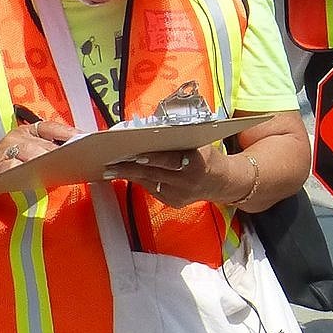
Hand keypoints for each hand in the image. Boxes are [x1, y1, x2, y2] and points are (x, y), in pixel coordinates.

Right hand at [0, 117, 82, 199]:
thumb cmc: (7, 163)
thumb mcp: (26, 152)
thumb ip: (47, 151)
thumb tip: (77, 156)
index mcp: (26, 131)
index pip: (51, 127)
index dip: (69, 132)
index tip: (87, 138)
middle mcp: (16, 137)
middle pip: (45, 144)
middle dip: (64, 153)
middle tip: (82, 159)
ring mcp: (5, 151)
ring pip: (33, 156)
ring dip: (50, 163)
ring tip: (67, 168)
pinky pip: (17, 170)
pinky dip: (30, 175)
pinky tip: (42, 179)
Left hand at [104, 145, 247, 208]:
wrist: (221, 181)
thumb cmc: (206, 154)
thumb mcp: (199, 142)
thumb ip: (177, 137)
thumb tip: (149, 129)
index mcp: (197, 162)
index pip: (171, 160)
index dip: (153, 158)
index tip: (135, 154)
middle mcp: (189, 181)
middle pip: (155, 173)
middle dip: (130, 168)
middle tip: (111, 164)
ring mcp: (181, 195)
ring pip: (150, 183)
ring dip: (129, 175)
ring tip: (110, 170)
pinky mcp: (175, 203)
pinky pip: (153, 190)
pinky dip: (140, 181)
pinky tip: (126, 175)